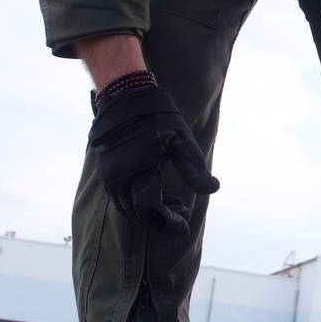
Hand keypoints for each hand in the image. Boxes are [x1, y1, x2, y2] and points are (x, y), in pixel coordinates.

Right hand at [88, 86, 219, 236]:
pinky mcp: (107, 171)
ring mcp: (110, 176)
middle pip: (139, 214)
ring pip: (129, 208)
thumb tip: (213, 189)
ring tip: (174, 201)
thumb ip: (194, 168)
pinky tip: (159, 191)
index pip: (152, 212)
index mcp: (138, 172)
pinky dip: (140, 200)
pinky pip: (122, 196)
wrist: (125, 95)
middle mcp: (119, 179)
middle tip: (184, 211)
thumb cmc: (156, 115)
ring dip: (151, 211)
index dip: (169, 224)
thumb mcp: (181, 140)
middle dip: (162, 219)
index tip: (186, 226)